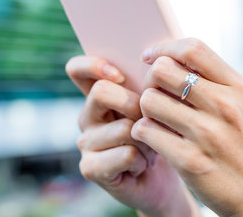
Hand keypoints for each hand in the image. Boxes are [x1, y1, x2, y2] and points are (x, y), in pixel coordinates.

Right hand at [66, 56, 200, 216]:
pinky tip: (143, 165)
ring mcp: (86, 142)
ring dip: (148, 138)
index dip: (93, 65)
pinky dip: (143, 160)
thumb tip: (161, 59)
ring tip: (152, 148)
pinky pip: (126, 154)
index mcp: (99, 94)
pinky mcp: (90, 168)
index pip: (77, 69)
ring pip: (122, 127)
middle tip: (151, 119)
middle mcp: (87, 115)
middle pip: (102, 92)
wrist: (165, 181)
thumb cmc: (164, 135)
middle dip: (135, 104)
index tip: (119, 74)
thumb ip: (153, 82)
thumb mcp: (161, 103)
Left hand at [130, 39, 242, 216]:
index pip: (193, 48)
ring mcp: (208, 133)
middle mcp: (224, 105)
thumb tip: (174, 56)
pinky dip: (143, 134)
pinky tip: (154, 140)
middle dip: (150, 81)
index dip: (164, 47)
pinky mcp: (190, 161)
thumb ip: (216, 81)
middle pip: (163, 70)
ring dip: (145, 110)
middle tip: (153, 95)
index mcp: (237, 87)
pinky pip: (146, 131)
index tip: (149, 57)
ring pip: (149, 100)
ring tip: (155, 120)